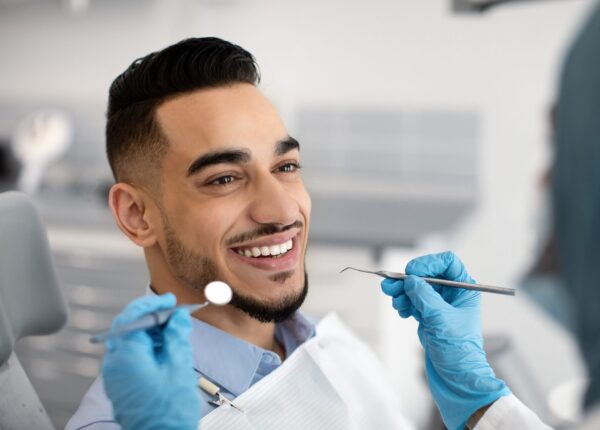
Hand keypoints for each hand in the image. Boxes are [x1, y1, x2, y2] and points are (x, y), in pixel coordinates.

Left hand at [102, 294, 199, 429]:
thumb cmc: (168, 413)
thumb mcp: (179, 368)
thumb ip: (176, 338)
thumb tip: (177, 318)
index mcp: (126, 357)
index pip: (132, 317)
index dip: (152, 304)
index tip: (170, 301)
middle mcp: (114, 365)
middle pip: (128, 328)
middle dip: (151, 318)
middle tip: (174, 316)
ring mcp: (115, 376)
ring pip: (129, 342)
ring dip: (150, 333)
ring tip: (174, 335)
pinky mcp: (121, 385)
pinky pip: (129, 357)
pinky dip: (146, 348)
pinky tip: (165, 351)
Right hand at [381, 251, 509, 429]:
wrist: (456, 379)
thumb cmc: (459, 352)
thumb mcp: (440, 319)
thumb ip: (424, 296)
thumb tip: (410, 280)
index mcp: (465, 290)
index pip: (447, 263)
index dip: (428, 264)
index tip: (412, 272)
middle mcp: (452, 295)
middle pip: (426, 274)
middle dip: (408, 279)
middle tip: (390, 285)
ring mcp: (439, 306)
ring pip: (416, 288)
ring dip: (402, 292)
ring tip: (395, 302)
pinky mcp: (428, 316)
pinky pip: (412, 301)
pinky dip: (404, 303)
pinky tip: (402, 310)